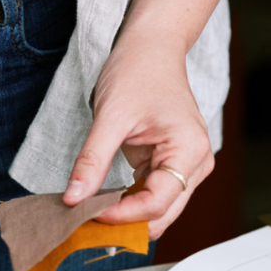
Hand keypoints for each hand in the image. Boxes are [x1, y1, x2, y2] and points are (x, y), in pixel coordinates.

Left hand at [62, 28, 214, 239]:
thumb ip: (92, 161)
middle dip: (126, 223)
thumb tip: (74, 198)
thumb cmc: (139, 71)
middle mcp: (196, 163)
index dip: (122, 215)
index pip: (157, 203)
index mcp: (189, 150)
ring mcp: (187, 167)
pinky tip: (103, 201)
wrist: (152, 48)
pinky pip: (151, 196)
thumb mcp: (110, 116)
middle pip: (161, 214)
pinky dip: (128, 203)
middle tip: (85, 222)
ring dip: (126, 216)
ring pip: (157, 210)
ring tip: (91, 212)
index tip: (88, 213)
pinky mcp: (172, 166)